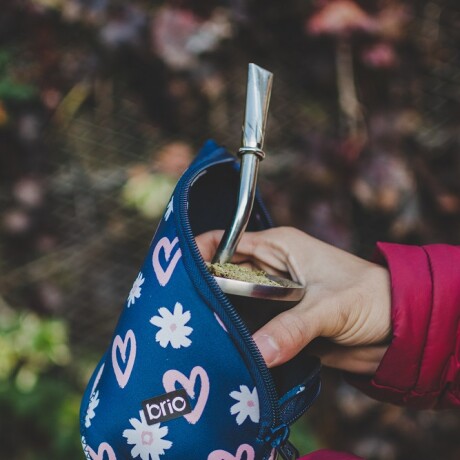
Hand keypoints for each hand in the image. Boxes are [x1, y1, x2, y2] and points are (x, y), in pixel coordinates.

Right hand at [195, 227, 390, 373]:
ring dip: (219, 318)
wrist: (397, 331)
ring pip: (232, 304)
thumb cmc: (372, 298)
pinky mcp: (277, 323)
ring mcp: (272, 298)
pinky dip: (235, 337)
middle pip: (223, 275)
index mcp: (279, 246)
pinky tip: (219, 349)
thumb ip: (293, 328)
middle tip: (179, 314)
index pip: (227, 242)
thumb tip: (258, 351)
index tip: (177, 275)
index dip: (200, 254)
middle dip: (204, 291)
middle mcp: (270, 269)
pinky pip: (248, 328)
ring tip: (192, 335)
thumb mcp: (330, 306)